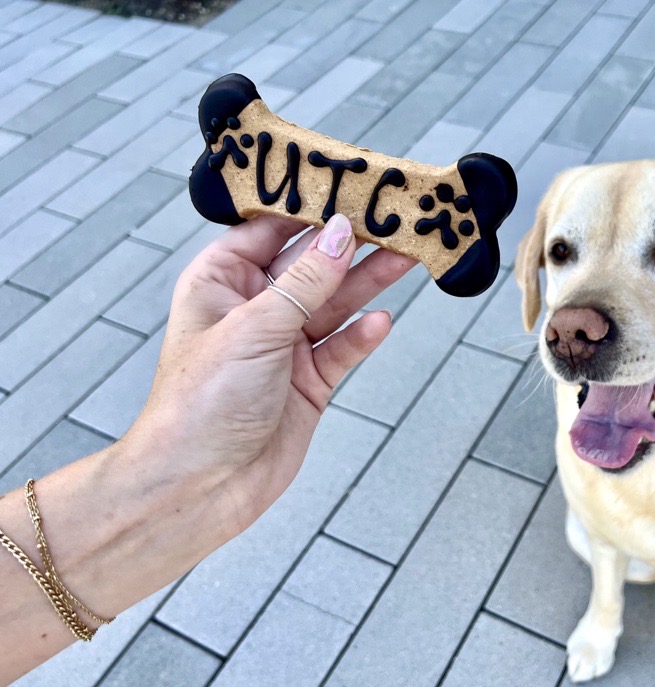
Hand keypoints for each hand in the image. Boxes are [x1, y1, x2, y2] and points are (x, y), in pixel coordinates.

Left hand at [127, 213, 414, 533]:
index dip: (310, 205)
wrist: (200, 487)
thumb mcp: (255, 328)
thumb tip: (342, 233)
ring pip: (334, 304)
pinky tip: (383, 321)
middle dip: (352, 244)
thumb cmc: (201, 403)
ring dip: (369, 283)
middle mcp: (254, 308)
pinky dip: (363, 336)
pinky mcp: (308, 382)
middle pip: (312, 264)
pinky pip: (342, 348)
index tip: (352, 184)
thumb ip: (306, 281)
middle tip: (397, 220)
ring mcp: (283, 346)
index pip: (270, 228)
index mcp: (221, 281)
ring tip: (408, 258)